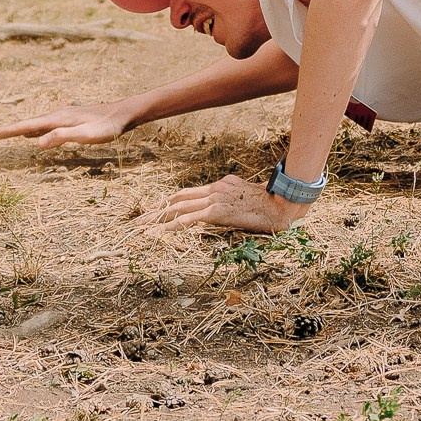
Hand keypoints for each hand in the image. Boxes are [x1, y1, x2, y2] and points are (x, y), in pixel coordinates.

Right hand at [0, 101, 129, 147]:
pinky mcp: (68, 120)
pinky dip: (31, 130)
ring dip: (17, 130)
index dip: (4, 131)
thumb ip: (63, 137)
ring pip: (34, 124)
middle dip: (6, 130)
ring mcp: (62, 117)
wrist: (123, 113)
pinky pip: (44, 126)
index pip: (24, 126)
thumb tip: (37, 143)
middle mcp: (56, 115)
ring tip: (3, 134)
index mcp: (56, 120)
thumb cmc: (108, 127)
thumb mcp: (87, 136)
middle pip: (25, 124)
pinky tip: (31, 134)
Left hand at [141, 173, 308, 233]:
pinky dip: (170, 226)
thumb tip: (231, 206)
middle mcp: (214, 190)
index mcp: (220, 186)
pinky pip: (188, 219)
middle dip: (155, 210)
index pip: (187, 194)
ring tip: (139, 228)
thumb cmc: (272, 205)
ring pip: (177, 208)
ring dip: (155, 218)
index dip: (168, 202)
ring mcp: (214, 199)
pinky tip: (158, 234)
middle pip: (176, 199)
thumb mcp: (249, 198)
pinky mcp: (217, 212)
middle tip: (136, 221)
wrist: (283, 204)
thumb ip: (235, 200)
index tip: (153, 211)